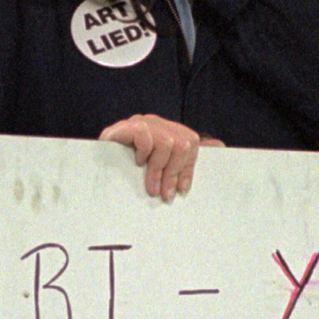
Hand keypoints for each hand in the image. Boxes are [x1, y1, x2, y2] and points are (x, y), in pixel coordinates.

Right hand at [99, 114, 220, 201]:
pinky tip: (137, 162)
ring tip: (150, 186)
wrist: (97, 162)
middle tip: (164, 194)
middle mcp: (157, 124)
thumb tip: (220, 145)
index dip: (188, 168)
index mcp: (168, 131)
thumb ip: (183, 160)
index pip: (191, 142)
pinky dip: (143, 151)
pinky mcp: (124, 127)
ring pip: (166, 142)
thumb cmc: (129, 171)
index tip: (181, 190)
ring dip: (158, 170)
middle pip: (183, 143)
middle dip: (173, 173)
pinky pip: (143, 134)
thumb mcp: (158, 168)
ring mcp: (142, 123)